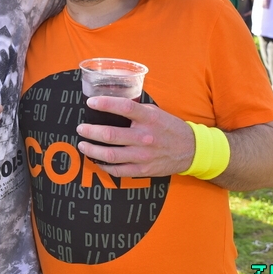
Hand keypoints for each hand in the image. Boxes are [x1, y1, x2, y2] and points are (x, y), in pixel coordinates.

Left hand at [75, 96, 194, 176]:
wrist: (190, 150)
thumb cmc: (169, 128)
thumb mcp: (156, 112)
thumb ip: (136, 110)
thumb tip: (111, 105)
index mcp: (149, 118)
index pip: (124, 108)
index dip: (105, 104)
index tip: (91, 102)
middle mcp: (145, 137)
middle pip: (111, 135)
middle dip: (91, 131)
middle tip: (81, 128)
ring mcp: (143, 155)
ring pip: (110, 155)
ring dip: (92, 150)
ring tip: (83, 145)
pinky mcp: (143, 170)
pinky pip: (118, 170)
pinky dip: (104, 166)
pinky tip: (97, 160)